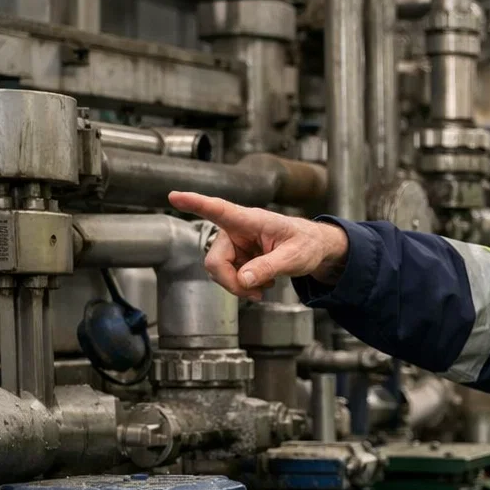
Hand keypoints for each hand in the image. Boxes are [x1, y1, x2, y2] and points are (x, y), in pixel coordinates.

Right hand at [168, 191, 349, 298]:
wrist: (314, 248)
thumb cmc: (306, 244)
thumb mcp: (295, 258)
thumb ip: (270, 267)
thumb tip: (244, 280)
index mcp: (251, 220)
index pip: (220, 210)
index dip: (196, 203)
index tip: (175, 196)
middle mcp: (237, 230)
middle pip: (215, 260)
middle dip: (231, 281)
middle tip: (255, 294)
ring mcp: (235, 244)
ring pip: (219, 271)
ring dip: (239, 285)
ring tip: (264, 286)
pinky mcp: (237, 256)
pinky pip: (228, 276)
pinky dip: (243, 285)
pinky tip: (261, 283)